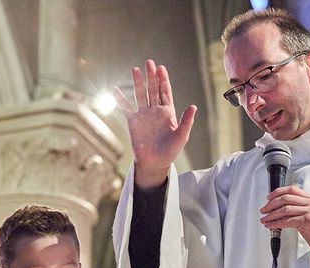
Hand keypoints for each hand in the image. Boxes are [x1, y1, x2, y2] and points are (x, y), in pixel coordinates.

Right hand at [114, 59, 196, 188]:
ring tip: (135, 69)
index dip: (163, 80)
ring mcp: (143, 115)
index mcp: (167, 112)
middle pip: (153, 90)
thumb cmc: (170, 151)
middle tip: (149, 62)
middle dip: (151, 76)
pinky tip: (115, 90)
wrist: (154, 163)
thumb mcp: (181, 136)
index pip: (165, 92)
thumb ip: (187, 121)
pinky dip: (120, 99)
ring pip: (140, 95)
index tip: (161, 68)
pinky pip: (126, 108)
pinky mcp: (133, 122)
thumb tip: (193, 106)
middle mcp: (155, 111)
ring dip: (138, 83)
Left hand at [260, 185, 309, 258]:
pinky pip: (287, 221)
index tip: (268, 197)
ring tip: (265, 219)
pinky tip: (271, 225)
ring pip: (285, 209)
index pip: (292, 189)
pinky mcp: (308, 221)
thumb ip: (297, 207)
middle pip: (286, 198)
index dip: (278, 192)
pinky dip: (276, 223)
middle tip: (263, 210)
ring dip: (271, 215)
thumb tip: (276, 207)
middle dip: (271, 204)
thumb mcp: (309, 213)